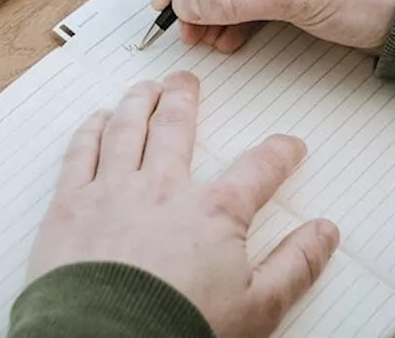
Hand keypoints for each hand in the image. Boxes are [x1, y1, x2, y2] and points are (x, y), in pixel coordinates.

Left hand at [28, 72, 339, 337]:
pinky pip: (80, 153)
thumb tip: (324, 234)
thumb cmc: (178, 330)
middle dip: (184, 99)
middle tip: (186, 81)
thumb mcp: (258, 308)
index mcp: (213, 213)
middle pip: (176, 128)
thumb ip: (295, 265)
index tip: (287, 146)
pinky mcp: (70, 207)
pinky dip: (89, 130)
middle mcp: (162, 189)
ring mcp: (112, 192)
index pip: (257, 170)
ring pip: (126, 128)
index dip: (278, 154)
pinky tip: (95, 120)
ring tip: (143, 88)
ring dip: (137, 102)